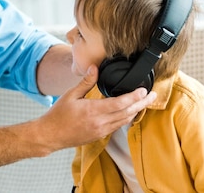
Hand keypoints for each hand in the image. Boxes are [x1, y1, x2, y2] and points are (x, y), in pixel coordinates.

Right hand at [37, 64, 156, 150]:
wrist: (51, 135)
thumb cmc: (58, 115)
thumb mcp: (70, 95)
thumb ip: (86, 82)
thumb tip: (94, 67)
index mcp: (93, 111)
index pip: (120, 103)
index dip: (134, 97)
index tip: (143, 90)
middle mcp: (100, 123)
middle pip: (127, 113)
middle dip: (142, 104)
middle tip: (153, 95)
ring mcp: (101, 131)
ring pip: (125, 121)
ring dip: (136, 111)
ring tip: (144, 102)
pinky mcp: (100, 135)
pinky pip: (118, 126)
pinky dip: (127, 118)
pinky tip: (129, 112)